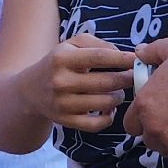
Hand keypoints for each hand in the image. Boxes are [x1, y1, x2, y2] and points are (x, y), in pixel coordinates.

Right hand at [20, 32, 134, 131]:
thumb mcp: (70, 45)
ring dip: (119, 97)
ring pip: (105, 102)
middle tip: (133, 76)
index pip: (100, 57)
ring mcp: (63, 103)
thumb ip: (96, 44)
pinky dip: (109, 117)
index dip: (123, 59)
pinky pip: (97, 124)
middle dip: (127, 79)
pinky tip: (109, 109)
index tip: (137, 59)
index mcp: (62, 58)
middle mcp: (61, 81)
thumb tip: (121, 54)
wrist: (30, 90)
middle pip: (107, 82)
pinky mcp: (65, 121)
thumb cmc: (58, 63)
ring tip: (118, 91)